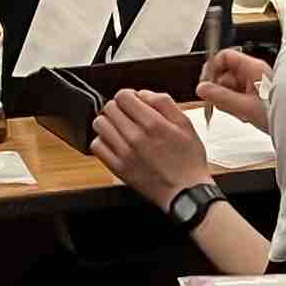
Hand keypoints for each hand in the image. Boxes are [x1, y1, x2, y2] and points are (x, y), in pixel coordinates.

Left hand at [89, 89, 212, 202]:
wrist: (186, 191)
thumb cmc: (188, 160)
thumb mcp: (186, 124)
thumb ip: (164, 103)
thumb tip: (142, 94)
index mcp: (153, 124)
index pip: (123, 96)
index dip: (128, 95)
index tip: (133, 102)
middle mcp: (136, 137)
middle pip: (109, 107)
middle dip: (119, 107)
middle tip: (128, 116)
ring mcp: (124, 153)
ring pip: (100, 124)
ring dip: (109, 122)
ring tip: (121, 128)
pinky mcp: (118, 167)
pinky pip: (97, 146)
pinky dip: (103, 140)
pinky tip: (115, 142)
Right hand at [198, 46, 273, 118]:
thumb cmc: (278, 113)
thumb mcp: (245, 107)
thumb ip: (221, 97)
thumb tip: (202, 89)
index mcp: (252, 68)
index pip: (225, 56)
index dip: (212, 68)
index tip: (205, 83)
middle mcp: (254, 72)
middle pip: (225, 74)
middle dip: (220, 91)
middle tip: (222, 104)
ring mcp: (255, 83)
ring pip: (230, 87)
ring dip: (229, 101)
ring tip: (240, 112)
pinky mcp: (257, 94)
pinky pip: (238, 96)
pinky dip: (237, 106)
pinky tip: (245, 115)